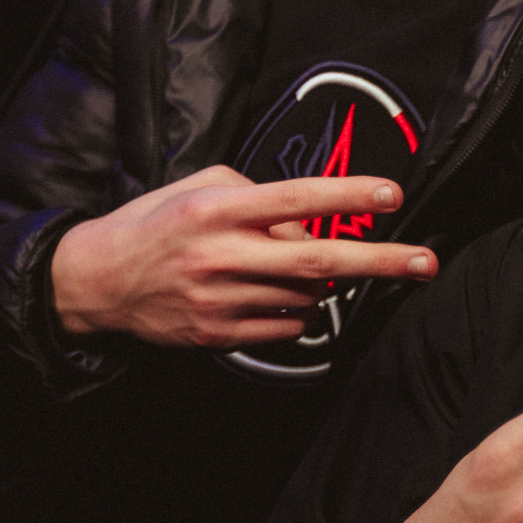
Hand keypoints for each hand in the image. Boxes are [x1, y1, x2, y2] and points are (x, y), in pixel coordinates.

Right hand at [50, 166, 437, 347]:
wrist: (98, 282)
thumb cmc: (156, 226)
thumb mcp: (199, 188)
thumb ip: (256, 194)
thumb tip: (307, 217)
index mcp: (218, 210)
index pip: (296, 198)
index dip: (347, 195)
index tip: (391, 194)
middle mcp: (223, 254)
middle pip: (318, 260)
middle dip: (379, 262)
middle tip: (424, 263)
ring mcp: (221, 300)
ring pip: (305, 297)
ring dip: (322, 286)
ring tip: (293, 271)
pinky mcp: (218, 335)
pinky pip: (285, 328)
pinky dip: (296, 313)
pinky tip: (274, 297)